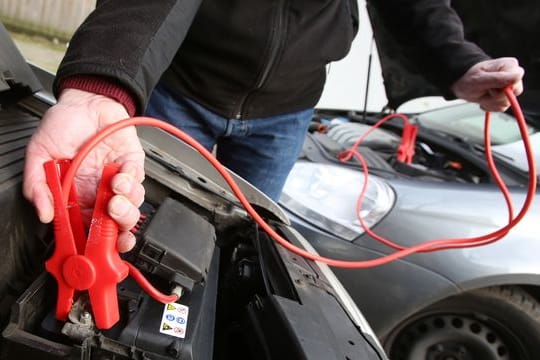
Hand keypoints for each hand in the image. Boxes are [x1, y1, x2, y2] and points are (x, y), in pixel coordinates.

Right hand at [23, 89, 144, 251]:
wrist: (83, 100)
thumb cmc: (62, 127)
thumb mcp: (39, 156)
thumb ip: (38, 186)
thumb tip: (44, 214)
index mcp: (78, 197)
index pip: (91, 228)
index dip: (99, 243)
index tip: (100, 250)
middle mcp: (100, 193)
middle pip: (118, 224)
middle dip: (119, 229)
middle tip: (110, 219)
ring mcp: (118, 180)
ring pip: (132, 206)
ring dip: (126, 207)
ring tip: (114, 196)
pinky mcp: (132, 164)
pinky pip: (138, 181)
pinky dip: (131, 183)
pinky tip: (118, 177)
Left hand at [451, 57, 523, 111]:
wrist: (461, 83)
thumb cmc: (468, 77)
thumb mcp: (480, 79)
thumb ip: (498, 78)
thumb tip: (516, 78)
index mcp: (509, 65)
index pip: (517, 78)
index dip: (506, 86)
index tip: (492, 88)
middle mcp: (511, 75)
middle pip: (516, 91)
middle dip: (497, 96)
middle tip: (486, 91)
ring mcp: (509, 87)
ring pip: (508, 102)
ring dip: (491, 102)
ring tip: (483, 94)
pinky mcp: (504, 96)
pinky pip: (502, 107)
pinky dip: (490, 106)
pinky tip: (483, 100)